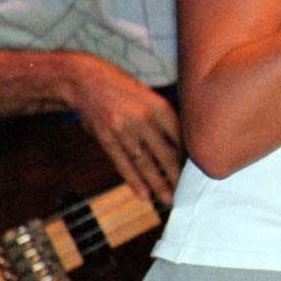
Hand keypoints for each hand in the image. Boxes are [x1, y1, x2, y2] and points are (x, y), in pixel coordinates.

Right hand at [64, 55, 180, 203]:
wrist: (84, 80)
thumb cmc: (122, 89)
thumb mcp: (149, 96)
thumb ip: (164, 118)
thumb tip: (181, 143)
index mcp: (160, 107)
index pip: (181, 138)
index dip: (188, 157)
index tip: (196, 171)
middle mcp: (144, 119)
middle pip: (166, 154)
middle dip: (177, 176)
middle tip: (187, 193)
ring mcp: (123, 130)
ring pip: (145, 163)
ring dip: (157, 184)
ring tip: (168, 200)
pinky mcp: (106, 138)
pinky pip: (122, 164)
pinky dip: (134, 181)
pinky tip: (144, 195)